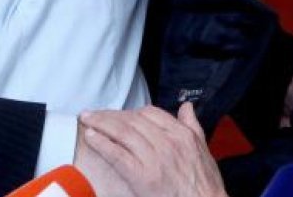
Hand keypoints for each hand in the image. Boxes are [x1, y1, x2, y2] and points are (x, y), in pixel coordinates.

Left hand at [80, 104, 227, 196]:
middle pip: (132, 120)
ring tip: (87, 120)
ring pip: (122, 133)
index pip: (149, 113)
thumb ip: (192, 125)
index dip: (129, 112)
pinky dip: (102, 144)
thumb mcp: (203, 149)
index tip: (117, 114)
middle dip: (110, 115)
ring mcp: (154, 158)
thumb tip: (187, 107)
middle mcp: (167, 142)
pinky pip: (117, 155)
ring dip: (101, 124)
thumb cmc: (205, 185)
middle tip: (93, 113)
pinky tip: (91, 137)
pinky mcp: (142, 176)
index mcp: (181, 134)